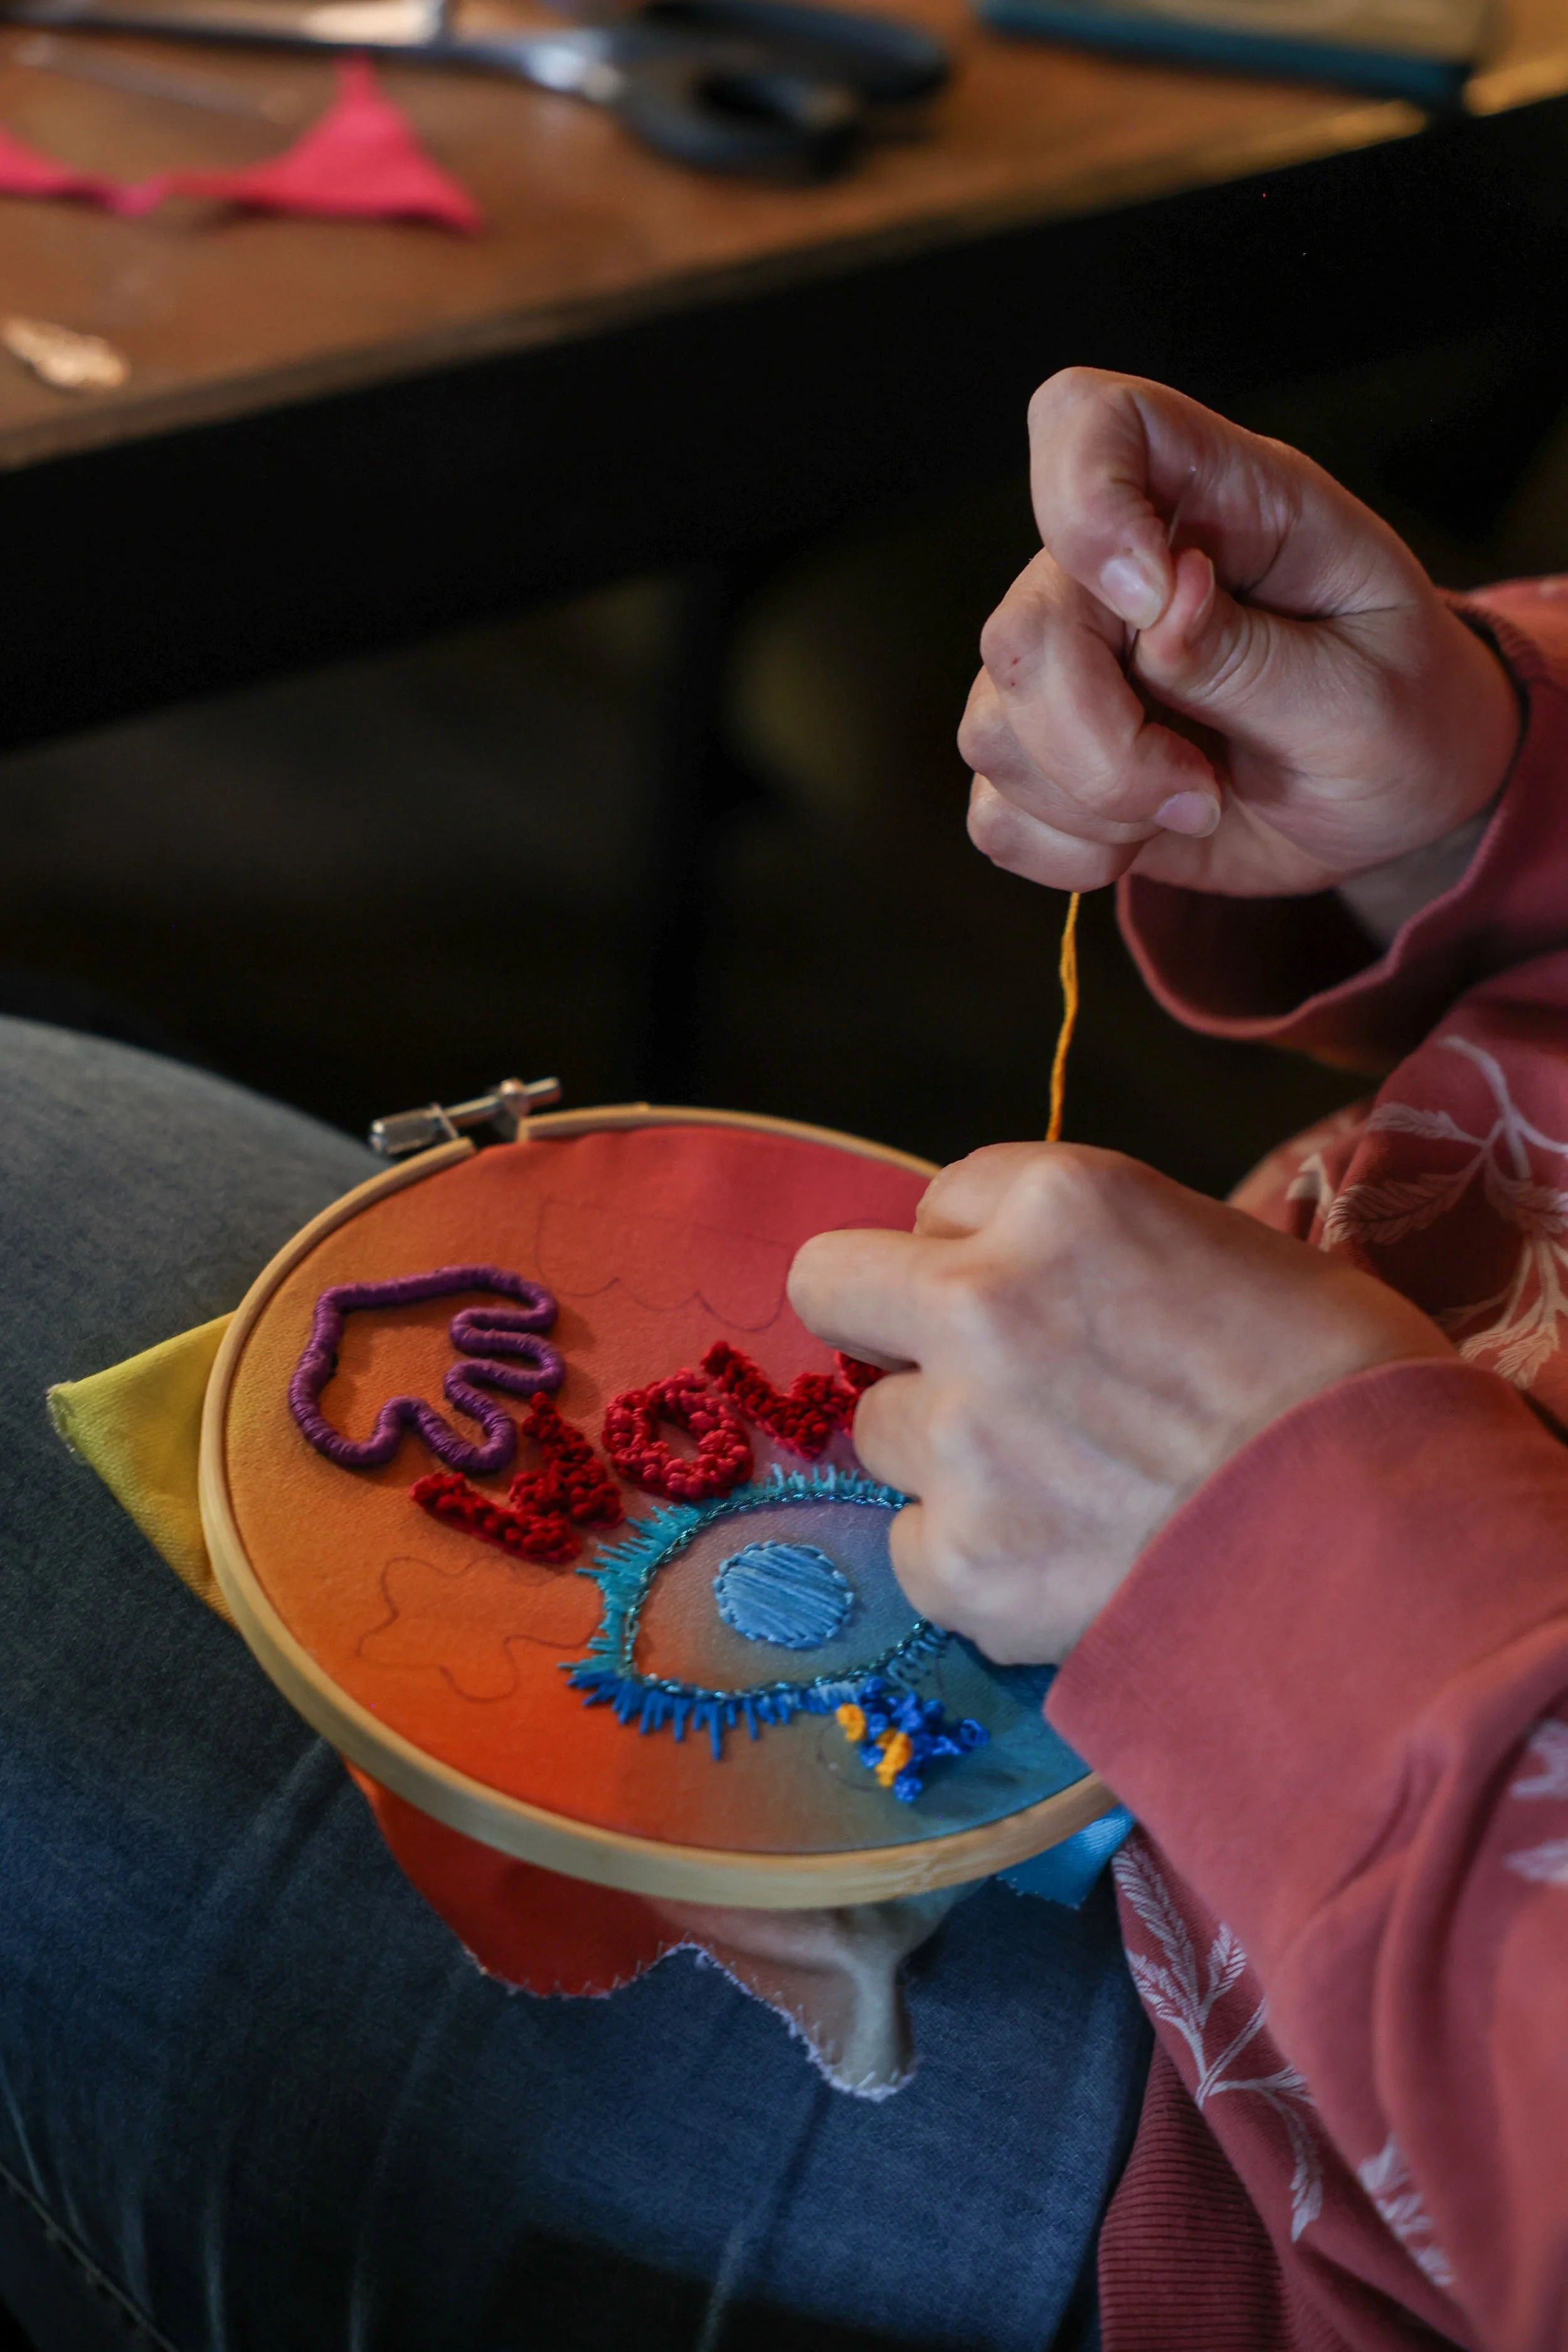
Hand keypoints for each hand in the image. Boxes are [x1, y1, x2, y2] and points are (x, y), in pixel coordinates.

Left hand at [788, 1144, 1451, 1661]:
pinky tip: (1062, 1564)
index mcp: (1060, 1199)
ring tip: (1060, 1490)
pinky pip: (913, 1547)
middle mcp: (982, 1303)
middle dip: (883, 1320)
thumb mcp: (1218, 1247)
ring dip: (944, 1452)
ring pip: (878, 1427)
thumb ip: (1086, 1252)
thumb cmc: (1338, 1387)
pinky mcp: (958, 1563)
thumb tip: (1019, 1277)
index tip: (1042, 1299)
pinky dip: (971, 1560)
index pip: (941, 1200)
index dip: (984, 1252)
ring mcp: (959, 1439)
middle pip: (832, 1284)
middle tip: (964, 1373)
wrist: (1391, 1557)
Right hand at [959, 369, 1519, 897]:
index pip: (1090, 420)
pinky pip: (995, 811)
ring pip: (993, 726)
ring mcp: (1076, 661)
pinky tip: (1138, 843)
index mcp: (1222, 503)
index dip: (1085, 501)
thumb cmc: (1402, 718)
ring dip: (1090, 803)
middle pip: (1023, 626)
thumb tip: (1160, 611)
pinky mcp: (1051, 755)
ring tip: (1194, 807)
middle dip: (1098, 742)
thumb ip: (1256, 654)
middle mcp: (1124, 569)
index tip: (1150, 602)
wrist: (1392, 807)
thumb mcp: (1367, 693)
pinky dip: (1063, 850)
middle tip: (1200, 793)